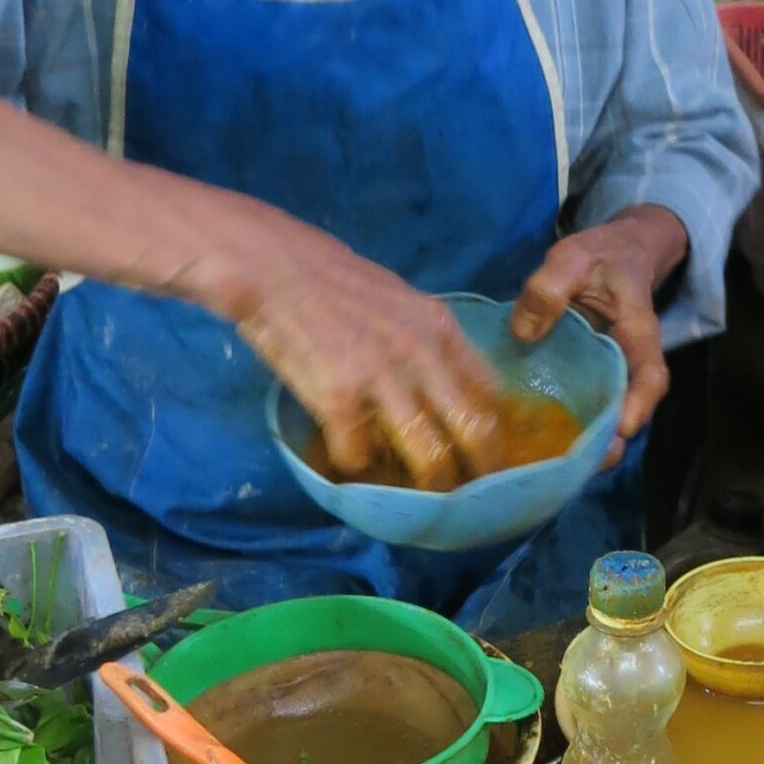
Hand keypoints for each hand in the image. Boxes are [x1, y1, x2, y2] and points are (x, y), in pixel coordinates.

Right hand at [182, 202, 505, 489]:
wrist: (271, 267)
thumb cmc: (329, 280)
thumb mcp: (396, 300)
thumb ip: (424, 340)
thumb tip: (443, 387)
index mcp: (439, 326)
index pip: (490, 391)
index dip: (492, 430)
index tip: (481, 453)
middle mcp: (422, 353)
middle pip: (476, 431)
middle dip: (477, 471)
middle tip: (464, 494)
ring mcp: (383, 377)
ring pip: (429, 455)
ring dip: (424, 486)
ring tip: (412, 496)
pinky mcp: (339, 398)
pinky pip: (359, 454)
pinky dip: (355, 466)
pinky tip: (346, 460)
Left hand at [512, 207, 688, 465]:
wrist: (614, 254)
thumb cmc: (600, 256)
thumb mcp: (573, 257)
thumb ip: (550, 286)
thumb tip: (524, 332)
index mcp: (637, 332)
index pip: (651, 374)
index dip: (639, 403)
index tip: (622, 428)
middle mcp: (630, 361)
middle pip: (630, 409)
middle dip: (609, 442)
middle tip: (580, 467)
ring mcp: (610, 373)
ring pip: (606, 414)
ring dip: (586, 443)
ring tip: (553, 468)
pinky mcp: (590, 378)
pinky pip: (584, 406)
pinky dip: (567, 428)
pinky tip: (536, 444)